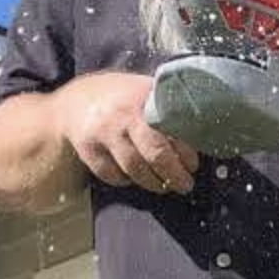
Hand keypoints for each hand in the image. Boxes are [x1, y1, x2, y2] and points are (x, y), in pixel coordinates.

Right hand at [54, 72, 199, 193]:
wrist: (76, 100)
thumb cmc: (122, 98)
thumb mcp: (145, 91)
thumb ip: (168, 108)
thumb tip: (201, 133)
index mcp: (145, 97)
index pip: (174, 131)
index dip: (186, 153)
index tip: (193, 164)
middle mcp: (124, 114)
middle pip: (155, 153)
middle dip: (175, 175)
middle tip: (185, 185)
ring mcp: (104, 132)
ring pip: (134, 169)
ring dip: (153, 183)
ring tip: (164, 186)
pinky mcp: (89, 149)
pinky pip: (112, 175)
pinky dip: (125, 181)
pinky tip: (133, 178)